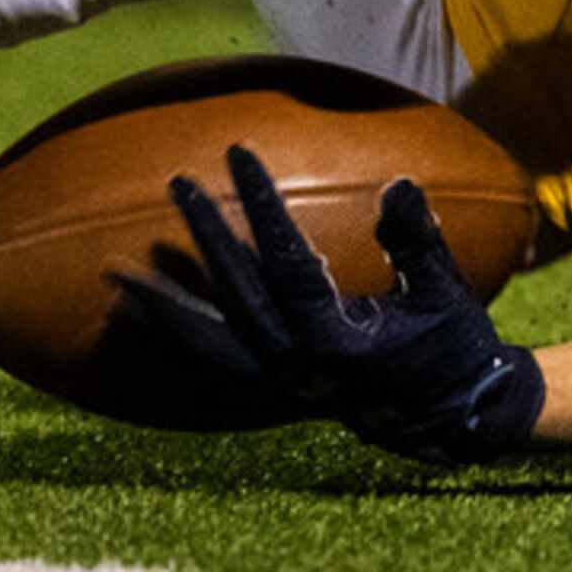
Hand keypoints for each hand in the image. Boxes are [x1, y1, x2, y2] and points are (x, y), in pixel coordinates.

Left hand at [115, 147, 543, 462]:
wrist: (456, 418)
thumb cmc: (454, 346)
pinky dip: (175, 347)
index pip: (288, 260)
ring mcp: (280, 387)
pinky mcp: (274, 397)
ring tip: (115, 277)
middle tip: (177, 182)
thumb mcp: (444, 291)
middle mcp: (298, 366)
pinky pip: (210, 371)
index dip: (262, 204)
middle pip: (235, 293)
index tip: (240, 154)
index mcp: (337, 339)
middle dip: (205, 234)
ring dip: (160, 308)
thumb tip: (397, 184)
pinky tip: (144, 325)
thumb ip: (417, 240)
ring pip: (206, 345)